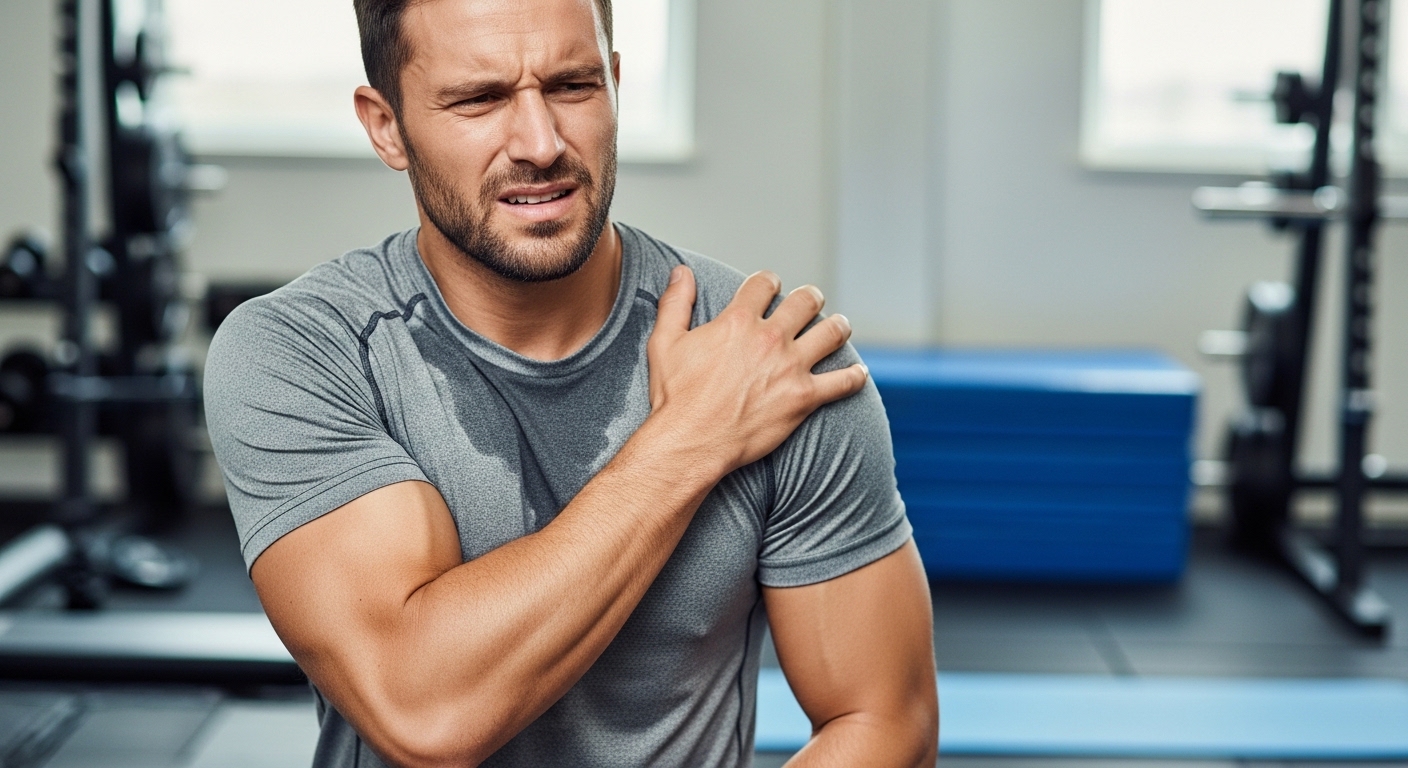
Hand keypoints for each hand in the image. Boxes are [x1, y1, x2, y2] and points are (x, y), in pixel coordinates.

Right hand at [646, 266, 868, 474]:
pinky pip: (843, 382)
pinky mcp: (805, 398)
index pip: (764, 284)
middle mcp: (770, 338)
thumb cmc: (676, 396)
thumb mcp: (665, 342)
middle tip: (812, 300)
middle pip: (805, 302)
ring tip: (840, 326)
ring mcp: (791, 367)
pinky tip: (858, 373)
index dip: (769, 281)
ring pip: (831, 333)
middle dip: (810, 297)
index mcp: (738, 320)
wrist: (692, 440)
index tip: (772, 285)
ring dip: (838, 326)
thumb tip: (681, 272)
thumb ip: (676, 303)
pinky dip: (854, 377)